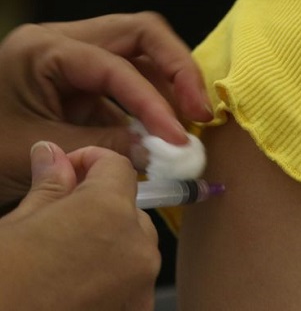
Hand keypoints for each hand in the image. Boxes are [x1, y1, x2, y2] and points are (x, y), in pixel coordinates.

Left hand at [0, 12, 211, 206]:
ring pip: (140, 52)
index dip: (154, 102)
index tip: (179, 138)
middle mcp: (63, 40)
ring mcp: (74, 57)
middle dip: (177, 70)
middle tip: (200, 110)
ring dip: (169, 85)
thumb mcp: (40, 150)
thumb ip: (106, 147)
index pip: (117, 65)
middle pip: (141, 34)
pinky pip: (127, 80)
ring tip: (187, 123)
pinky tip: (160, 131)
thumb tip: (161, 152)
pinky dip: (149, 103)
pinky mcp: (80, 79)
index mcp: (44, 48)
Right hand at [0, 143, 159, 310]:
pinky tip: (78, 284)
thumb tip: (51, 152)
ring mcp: (141, 283)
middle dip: (100, 207)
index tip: (67, 170)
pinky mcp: (136, 310)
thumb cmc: (0, 282)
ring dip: (110, 243)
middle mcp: (136, 244)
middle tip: (58, 221)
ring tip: (65, 258)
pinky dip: (115, 278)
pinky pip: (135, 281)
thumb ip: (49, 185)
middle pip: (130, 209)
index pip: (118, 167)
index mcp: (108, 210)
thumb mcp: (17, 225)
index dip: (92, 162)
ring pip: (136, 245)